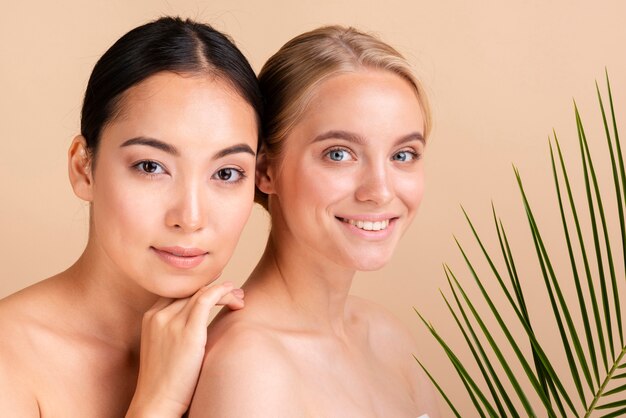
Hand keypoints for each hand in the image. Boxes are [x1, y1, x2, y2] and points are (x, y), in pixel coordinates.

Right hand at [126, 282, 243, 417]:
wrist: (156, 402)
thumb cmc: (164, 381)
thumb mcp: (163, 347)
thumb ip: (174, 330)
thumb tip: (198, 326)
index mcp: (150, 317)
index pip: (178, 291)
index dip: (200, 287)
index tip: (217, 289)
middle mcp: (159, 315)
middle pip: (191, 289)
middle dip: (215, 287)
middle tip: (235, 292)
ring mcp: (171, 321)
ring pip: (201, 292)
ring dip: (224, 291)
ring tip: (240, 298)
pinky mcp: (187, 332)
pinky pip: (207, 299)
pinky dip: (223, 293)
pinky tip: (235, 299)